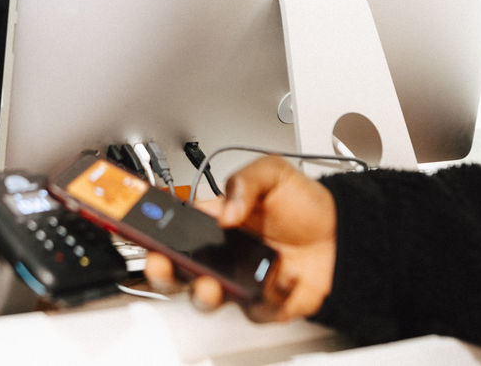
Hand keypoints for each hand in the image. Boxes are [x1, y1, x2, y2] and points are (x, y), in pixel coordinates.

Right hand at [144, 156, 337, 322]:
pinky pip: (255, 309)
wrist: (343, 232)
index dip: (151, 228)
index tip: (136, 224)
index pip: (174, 226)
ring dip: (202, 293)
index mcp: (217, 221)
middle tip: (162, 261)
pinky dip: (268, 294)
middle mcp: (223, 254)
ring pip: (205, 297)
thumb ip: (245, 181)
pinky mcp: (264, 303)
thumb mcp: (273, 173)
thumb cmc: (306, 204)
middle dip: (161, 269)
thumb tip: (224, 210)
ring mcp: (240, 280)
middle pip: (177, 269)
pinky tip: (281, 275)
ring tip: (211, 283)